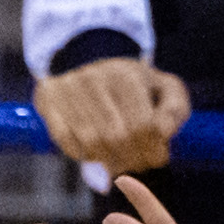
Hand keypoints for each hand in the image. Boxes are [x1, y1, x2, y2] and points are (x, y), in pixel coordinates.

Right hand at [32, 54, 189, 175]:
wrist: (89, 60)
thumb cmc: (134, 86)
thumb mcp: (164, 89)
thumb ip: (175, 110)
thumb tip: (163, 132)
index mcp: (126, 75)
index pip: (143, 127)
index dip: (153, 151)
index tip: (157, 156)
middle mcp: (94, 78)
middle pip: (117, 138)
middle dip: (133, 159)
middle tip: (138, 163)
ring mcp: (68, 88)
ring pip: (92, 145)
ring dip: (109, 162)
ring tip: (120, 161)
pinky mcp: (48, 99)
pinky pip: (67, 143)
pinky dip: (84, 156)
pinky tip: (96, 153)